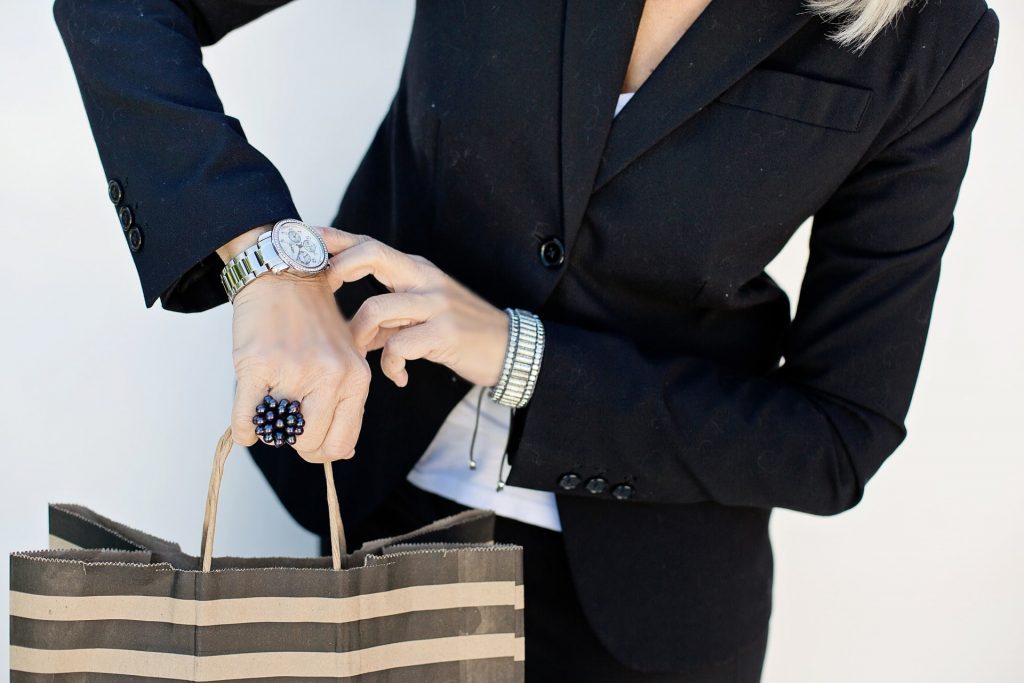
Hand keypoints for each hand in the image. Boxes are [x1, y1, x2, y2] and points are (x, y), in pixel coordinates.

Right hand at [226, 253, 370, 463]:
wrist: (283, 276)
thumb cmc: (311, 321)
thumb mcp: (345, 357)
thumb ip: (347, 402)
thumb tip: (343, 453)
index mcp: (356, 378)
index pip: (342, 443)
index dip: (321, 450)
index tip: (308, 439)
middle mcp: (331, 376)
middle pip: (311, 445)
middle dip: (295, 442)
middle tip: (286, 423)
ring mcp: (294, 371)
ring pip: (280, 434)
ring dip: (270, 429)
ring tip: (270, 405)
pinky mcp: (258, 366)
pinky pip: (247, 420)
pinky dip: (243, 428)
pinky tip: (246, 420)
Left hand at [317, 227, 509, 388]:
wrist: (509, 348)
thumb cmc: (462, 332)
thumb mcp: (423, 315)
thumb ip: (388, 319)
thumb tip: (351, 332)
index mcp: (416, 270)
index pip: (370, 244)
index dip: (337, 239)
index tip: (307, 236)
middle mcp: (424, 279)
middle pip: (373, 253)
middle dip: (340, 266)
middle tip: (325, 289)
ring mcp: (435, 304)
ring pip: (376, 307)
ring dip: (359, 335)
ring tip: (361, 354)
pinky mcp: (444, 333)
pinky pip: (399, 346)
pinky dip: (391, 365)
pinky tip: (397, 376)